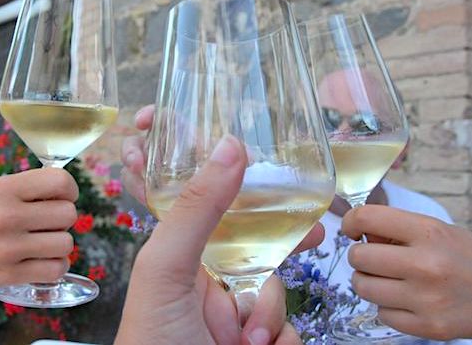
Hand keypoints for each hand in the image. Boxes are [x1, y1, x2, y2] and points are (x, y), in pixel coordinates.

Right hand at [0, 168, 76, 333]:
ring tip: (41, 245)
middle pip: (68, 214)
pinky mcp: (7, 275)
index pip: (60, 181)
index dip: (69, 190)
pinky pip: (54, 270)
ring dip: (59, 246)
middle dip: (63, 220)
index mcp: (3, 189)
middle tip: (46, 225)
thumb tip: (63, 187)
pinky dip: (54, 267)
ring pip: (66, 243)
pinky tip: (40, 263)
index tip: (63, 197)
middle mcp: (6, 216)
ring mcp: (7, 248)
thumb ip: (22, 188)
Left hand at [116, 135, 322, 344]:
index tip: (274, 172)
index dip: (246, 190)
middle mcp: (209, 283)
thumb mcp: (166, 268)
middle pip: (259, 250)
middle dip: (286, 246)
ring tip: (248, 339)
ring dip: (272, 315)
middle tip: (318, 231)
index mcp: (182, 256)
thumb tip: (230, 147)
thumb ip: (196, 210)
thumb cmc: (153, 342)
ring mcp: (234, 317)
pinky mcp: (259, 343)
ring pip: (278, 293)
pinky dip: (283, 341)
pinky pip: (289, 330)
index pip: (216, 209)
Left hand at [342, 204, 471, 342]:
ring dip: (369, 282)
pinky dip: (388, 306)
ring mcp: (426, 298)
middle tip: (376, 259)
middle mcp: (426, 264)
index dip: (352, 222)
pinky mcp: (428, 326)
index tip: (354, 230)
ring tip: (390, 279)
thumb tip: (358, 232)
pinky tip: (407, 299)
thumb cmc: (471, 258)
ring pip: (363, 287)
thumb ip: (397, 229)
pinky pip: (382, 313)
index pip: (367, 217)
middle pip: (358, 257)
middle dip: (361, 256)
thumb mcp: (438, 230)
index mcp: (428, 232)